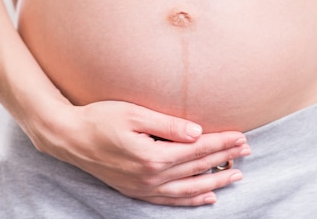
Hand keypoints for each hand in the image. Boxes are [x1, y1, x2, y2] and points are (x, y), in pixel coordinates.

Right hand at [26, 99, 250, 205]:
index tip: (242, 136)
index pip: (197, 149)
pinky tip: (207, 197)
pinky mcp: (136, 191)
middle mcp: (151, 177)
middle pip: (197, 168)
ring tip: (236, 176)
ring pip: (189, 189)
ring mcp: (143, 188)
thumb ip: (168, 124)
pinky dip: (191, 200)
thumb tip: (197, 132)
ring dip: (214, 182)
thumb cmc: (99, 119)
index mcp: (153, 156)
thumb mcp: (133, 114)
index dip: (222, 142)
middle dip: (225, 159)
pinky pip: (171, 201)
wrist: (69, 138)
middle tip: (247, 151)